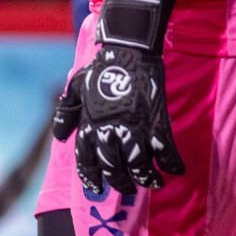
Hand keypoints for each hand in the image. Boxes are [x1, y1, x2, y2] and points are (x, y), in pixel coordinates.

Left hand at [52, 0, 184, 193]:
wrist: (129, 47)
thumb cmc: (102, 65)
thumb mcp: (76, 86)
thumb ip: (66, 112)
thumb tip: (60, 136)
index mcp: (90, 124)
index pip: (86, 160)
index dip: (90, 176)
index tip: (95, 188)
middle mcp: (110, 130)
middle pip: (114, 168)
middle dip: (120, 182)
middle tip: (126, 186)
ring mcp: (134, 127)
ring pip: (139, 165)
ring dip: (147, 178)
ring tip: (153, 182)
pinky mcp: (156, 121)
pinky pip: (165, 150)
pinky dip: (171, 163)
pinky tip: (174, 170)